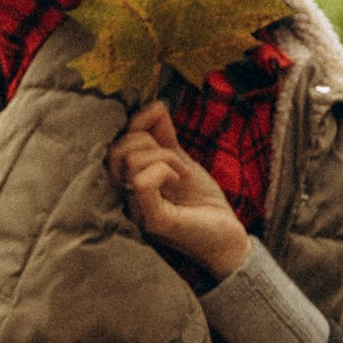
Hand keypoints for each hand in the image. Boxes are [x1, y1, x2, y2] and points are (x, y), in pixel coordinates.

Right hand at [111, 104, 251, 281]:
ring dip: (164, 155)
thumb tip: (154, 105)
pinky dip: (164, 169)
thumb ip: (164, 136)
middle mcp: (127, 197)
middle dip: (148, 140)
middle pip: (117, 150)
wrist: (226, 236)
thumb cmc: (202, 203)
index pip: (115, 144)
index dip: (138, 122)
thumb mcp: (180, 160)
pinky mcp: (154, 221)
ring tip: (181, 171)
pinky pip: (143, 182)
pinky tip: (179, 178)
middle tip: (175, 159)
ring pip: (130, 161)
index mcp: (130, 181)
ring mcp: (137, 210)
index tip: (162, 125)